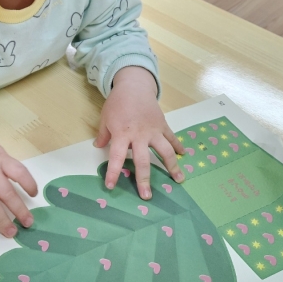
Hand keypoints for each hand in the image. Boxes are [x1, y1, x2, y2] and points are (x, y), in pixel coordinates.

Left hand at [93, 66, 184, 199]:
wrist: (134, 85)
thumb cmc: (117, 103)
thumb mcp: (105, 118)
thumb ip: (103, 134)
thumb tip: (98, 147)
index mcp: (122, 134)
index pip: (116, 157)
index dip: (113, 173)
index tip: (111, 186)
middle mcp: (139, 135)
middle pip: (142, 160)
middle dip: (144, 179)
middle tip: (146, 196)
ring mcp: (153, 130)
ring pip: (164, 151)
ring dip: (172, 166)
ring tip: (179, 180)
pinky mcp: (162, 125)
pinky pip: (171, 138)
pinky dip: (178, 146)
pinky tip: (183, 155)